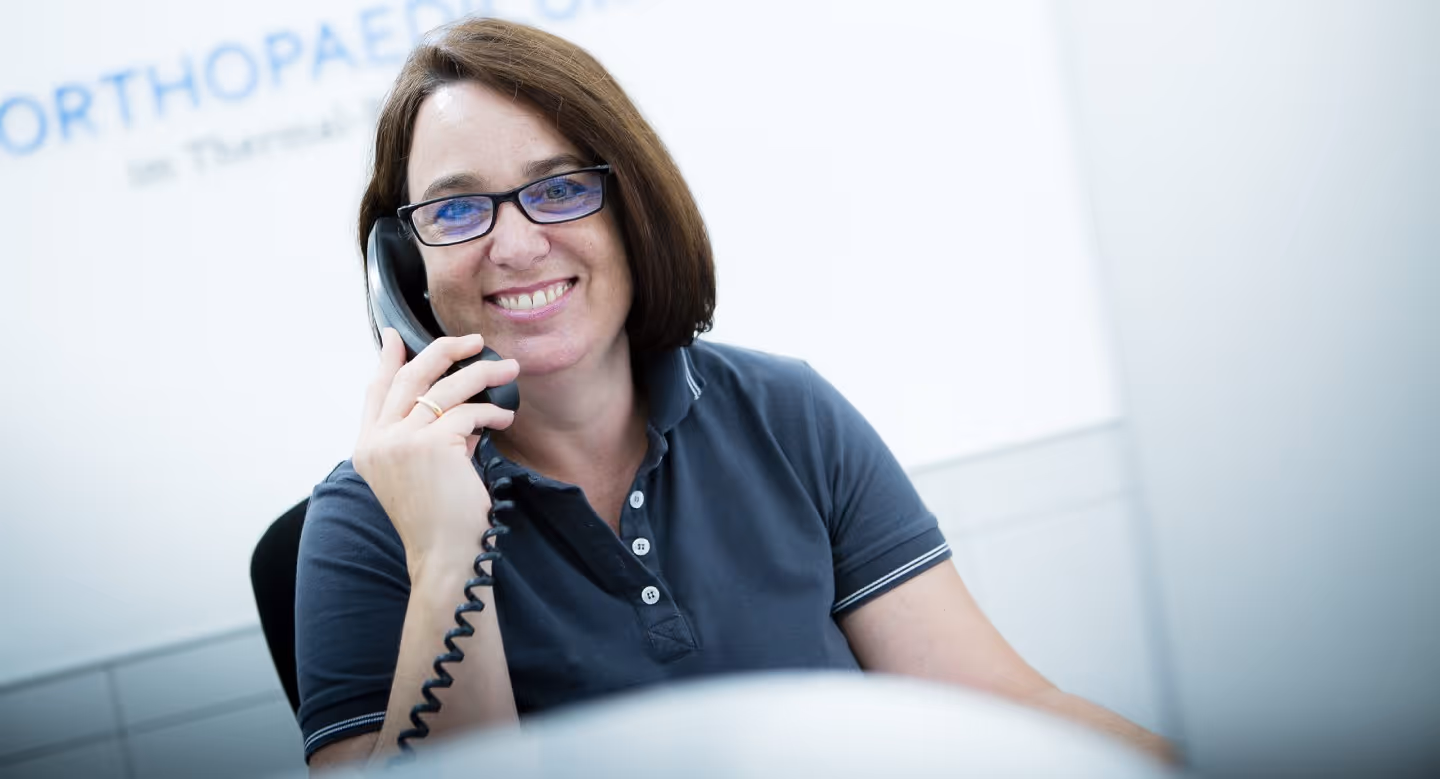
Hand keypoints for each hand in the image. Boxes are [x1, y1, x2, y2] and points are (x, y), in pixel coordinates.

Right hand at [353, 328, 520, 574]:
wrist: (445, 556)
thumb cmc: (440, 520)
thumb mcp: (426, 471)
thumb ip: (434, 437)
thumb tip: (462, 407)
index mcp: (368, 448)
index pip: (376, 391)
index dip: (387, 360)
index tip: (395, 335)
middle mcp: (378, 442)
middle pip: (409, 376)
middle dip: (444, 351)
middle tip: (474, 341)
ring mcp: (401, 441)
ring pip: (444, 388)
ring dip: (482, 373)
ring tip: (508, 369)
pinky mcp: (431, 445)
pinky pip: (468, 413)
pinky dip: (491, 412)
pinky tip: (505, 418)